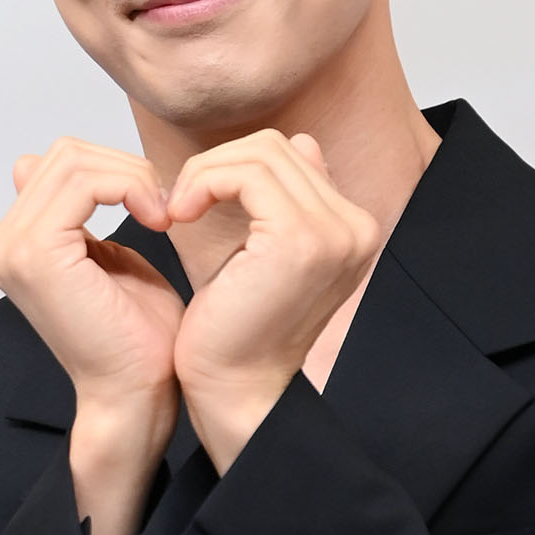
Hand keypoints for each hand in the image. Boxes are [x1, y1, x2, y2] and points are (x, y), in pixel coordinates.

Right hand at [0, 138, 184, 448]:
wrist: (137, 391)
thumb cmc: (135, 336)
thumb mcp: (103, 256)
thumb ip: (75, 212)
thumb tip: (27, 162)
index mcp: (14, 244)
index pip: (58, 163)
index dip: (116, 171)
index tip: (156, 207)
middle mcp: (2, 245)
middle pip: (66, 154)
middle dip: (126, 169)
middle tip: (164, 208)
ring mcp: (13, 248)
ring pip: (76, 160)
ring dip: (132, 178)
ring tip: (161, 216)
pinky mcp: (37, 253)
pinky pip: (85, 182)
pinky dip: (130, 187)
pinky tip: (156, 220)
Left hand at [166, 130, 379, 471]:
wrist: (235, 391)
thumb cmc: (237, 330)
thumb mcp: (267, 253)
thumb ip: (288, 199)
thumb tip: (301, 143)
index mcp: (352, 229)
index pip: (292, 153)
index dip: (234, 167)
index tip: (197, 200)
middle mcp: (356, 228)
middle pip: (276, 146)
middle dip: (216, 165)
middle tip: (179, 203)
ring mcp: (334, 233)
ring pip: (259, 153)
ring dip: (204, 174)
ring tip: (178, 210)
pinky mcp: (300, 240)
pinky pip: (246, 174)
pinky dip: (203, 183)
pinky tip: (180, 214)